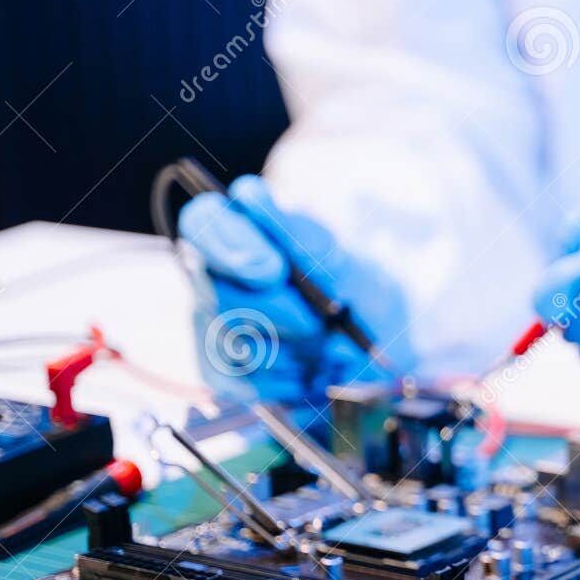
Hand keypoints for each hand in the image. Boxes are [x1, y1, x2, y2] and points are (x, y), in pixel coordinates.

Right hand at [179, 175, 410, 402]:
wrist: (378, 347)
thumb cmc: (356, 291)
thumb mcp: (344, 259)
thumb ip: (295, 233)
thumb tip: (249, 197)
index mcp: (240, 231)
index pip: (202, 221)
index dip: (232, 245)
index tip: (276, 268)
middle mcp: (214, 275)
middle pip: (220, 293)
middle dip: (280, 311)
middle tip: (318, 320)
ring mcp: (212, 323)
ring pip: (232, 341)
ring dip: (289, 349)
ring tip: (319, 345)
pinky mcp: (221, 371)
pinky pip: (239, 382)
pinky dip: (282, 382)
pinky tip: (304, 373)